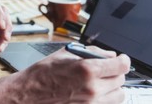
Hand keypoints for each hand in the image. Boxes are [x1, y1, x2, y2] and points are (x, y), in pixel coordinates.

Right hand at [1, 47, 130, 102]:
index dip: (123, 60)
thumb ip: (91, 53)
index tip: (122, 59)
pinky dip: (106, 98)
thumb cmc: (42, 74)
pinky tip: (96, 92)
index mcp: (87, 70)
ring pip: (119, 95)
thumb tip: (109, 55)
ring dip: (113, 87)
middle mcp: (92, 88)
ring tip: (102, 82)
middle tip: (105, 69)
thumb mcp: (64, 54)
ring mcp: (91, 103)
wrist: (28, 94)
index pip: (121, 66)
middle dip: (115, 72)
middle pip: (121, 80)